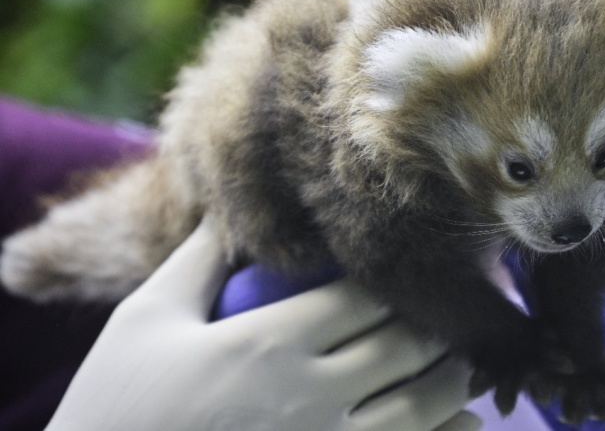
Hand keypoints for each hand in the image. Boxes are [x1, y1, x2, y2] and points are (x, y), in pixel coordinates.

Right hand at [46, 218, 478, 430]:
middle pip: (402, 346)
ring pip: (420, 408)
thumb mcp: (145, 318)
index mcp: (267, 342)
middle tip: (459, 307)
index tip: (413, 269)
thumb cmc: (116, 403)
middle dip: (436, 323)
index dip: (394, 280)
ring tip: (470, 363)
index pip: (360, 297)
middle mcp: (308, 395)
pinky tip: (469, 425)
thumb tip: (231, 212)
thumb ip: (200, 261)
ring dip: (455, 381)